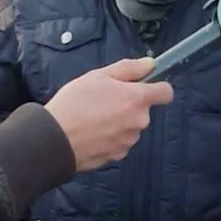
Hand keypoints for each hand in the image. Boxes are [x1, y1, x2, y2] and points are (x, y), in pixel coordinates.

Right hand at [45, 58, 173, 170]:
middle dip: (129, 104)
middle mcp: (139, 121)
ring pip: (131, 126)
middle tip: (104, 100)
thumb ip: (129, 68)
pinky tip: (92, 133)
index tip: (144, 86)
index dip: (158, 87)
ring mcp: (129, 141)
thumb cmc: (74, 104)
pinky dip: (110, 137)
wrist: (53, 140)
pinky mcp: (118, 156)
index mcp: (137, 99)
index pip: (166, 92)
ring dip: (119, 121)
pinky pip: (120, 141)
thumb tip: (150, 64)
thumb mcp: (99, 76)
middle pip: (143, 110)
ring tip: (94, 117)